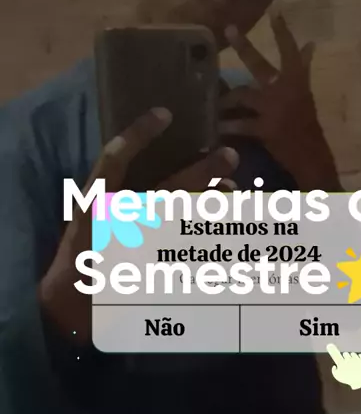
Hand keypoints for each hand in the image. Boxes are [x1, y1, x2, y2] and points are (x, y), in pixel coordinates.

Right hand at [39, 108, 238, 342]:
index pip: (114, 160)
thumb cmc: (87, 248)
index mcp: (96, 202)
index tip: (165, 113)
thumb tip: (164, 167)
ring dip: (213, 202)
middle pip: (168, 191)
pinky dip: (210, 235)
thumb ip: (117, 190)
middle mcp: (119, 222)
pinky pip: (188, 250)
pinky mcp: (153, 267)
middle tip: (229, 154)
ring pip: (185, 219)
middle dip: (202, 172)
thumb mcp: (91, 214)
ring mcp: (138, 246)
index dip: (139, 134)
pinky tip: (226, 220)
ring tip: (232, 188)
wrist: (75, 300)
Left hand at [221, 14, 341, 190]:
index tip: (274, 12)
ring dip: (225, 99)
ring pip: (242, 95)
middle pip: (259, 64)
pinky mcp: (264, 128)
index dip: (282, 31)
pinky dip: (227, 126)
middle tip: (229, 29)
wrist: (311, 154)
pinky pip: (240, 125)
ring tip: (212, 102)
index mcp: (296, 79)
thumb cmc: (307, 122)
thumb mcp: (305, 91)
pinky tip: (216, 127)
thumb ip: (302, 68)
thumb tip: (309, 44)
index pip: (290, 50)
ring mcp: (272, 108)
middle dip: (243, 46)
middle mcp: (283, 88)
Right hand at [326, 345, 360, 390]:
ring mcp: (356, 359)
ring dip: (352, 357)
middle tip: (346, 362)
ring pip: (352, 354)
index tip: (329, 345)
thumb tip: (335, 365)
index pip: (336, 355)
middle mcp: (349, 360)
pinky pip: (360, 355)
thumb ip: (334, 371)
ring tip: (353, 364)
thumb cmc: (348, 380)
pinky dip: (359, 358)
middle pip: (345, 354)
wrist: (360, 382)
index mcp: (342, 364)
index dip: (332, 350)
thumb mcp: (338, 377)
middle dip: (345, 357)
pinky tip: (358, 363)